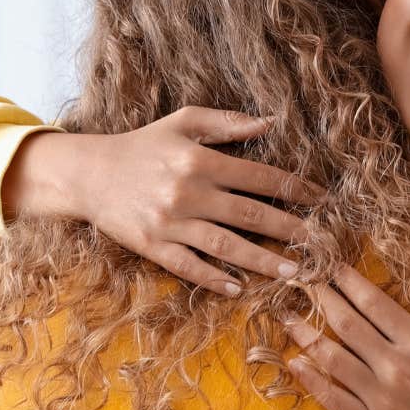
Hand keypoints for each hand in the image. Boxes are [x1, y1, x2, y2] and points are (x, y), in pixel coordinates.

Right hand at [5, 106, 320, 293]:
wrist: (88, 173)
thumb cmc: (142, 145)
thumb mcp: (182, 122)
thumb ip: (227, 122)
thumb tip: (270, 122)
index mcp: (200, 160)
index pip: (260, 177)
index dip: (294, 188)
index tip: (322, 200)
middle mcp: (188, 192)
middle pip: (251, 214)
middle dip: (291, 230)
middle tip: (321, 243)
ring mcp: (170, 222)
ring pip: (226, 246)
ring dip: (263, 261)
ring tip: (294, 272)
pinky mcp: (152, 246)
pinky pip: (189, 266)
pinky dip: (214, 278)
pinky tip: (239, 288)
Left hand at [284, 268, 409, 409]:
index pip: (373, 303)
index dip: (347, 280)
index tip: (330, 265)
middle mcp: (394, 368)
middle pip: (345, 324)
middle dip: (319, 297)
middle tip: (298, 280)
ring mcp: (379, 400)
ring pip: (331, 359)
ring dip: (304, 334)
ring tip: (286, 316)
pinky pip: (332, 399)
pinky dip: (310, 380)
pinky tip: (295, 363)